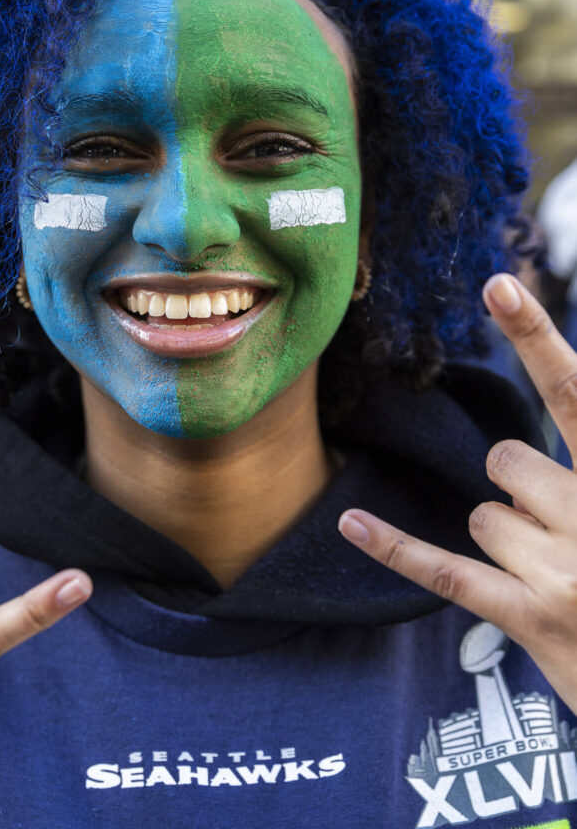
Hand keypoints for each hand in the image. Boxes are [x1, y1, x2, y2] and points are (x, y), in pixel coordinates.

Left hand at [338, 273, 576, 712]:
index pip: (575, 396)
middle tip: (563, 536)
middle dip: (521, 490)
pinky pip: (444, 569)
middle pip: (508, 463)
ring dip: (509, 543)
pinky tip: (351, 521)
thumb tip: (515, 463)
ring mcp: (566, 573)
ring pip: (486, 517)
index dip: (537, 338)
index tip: (498, 288)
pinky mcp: (532, 618)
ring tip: (560, 581)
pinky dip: (395, 546)